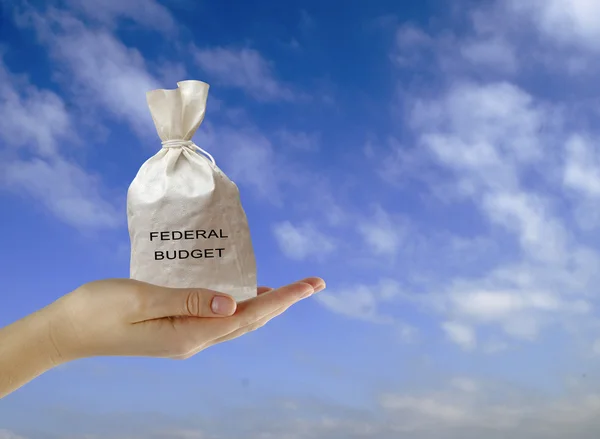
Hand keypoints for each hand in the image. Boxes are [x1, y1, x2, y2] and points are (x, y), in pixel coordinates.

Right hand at [47, 277, 324, 360]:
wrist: (66, 331)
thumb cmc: (98, 310)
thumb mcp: (143, 299)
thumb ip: (189, 299)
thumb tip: (235, 301)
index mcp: (190, 333)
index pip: (249, 314)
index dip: (284, 299)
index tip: (311, 286)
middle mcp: (194, 339)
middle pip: (251, 319)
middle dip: (285, 301)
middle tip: (313, 283)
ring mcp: (186, 336)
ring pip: (238, 319)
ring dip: (266, 304)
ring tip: (290, 288)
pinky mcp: (176, 328)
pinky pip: (219, 316)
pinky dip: (240, 302)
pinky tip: (245, 290)